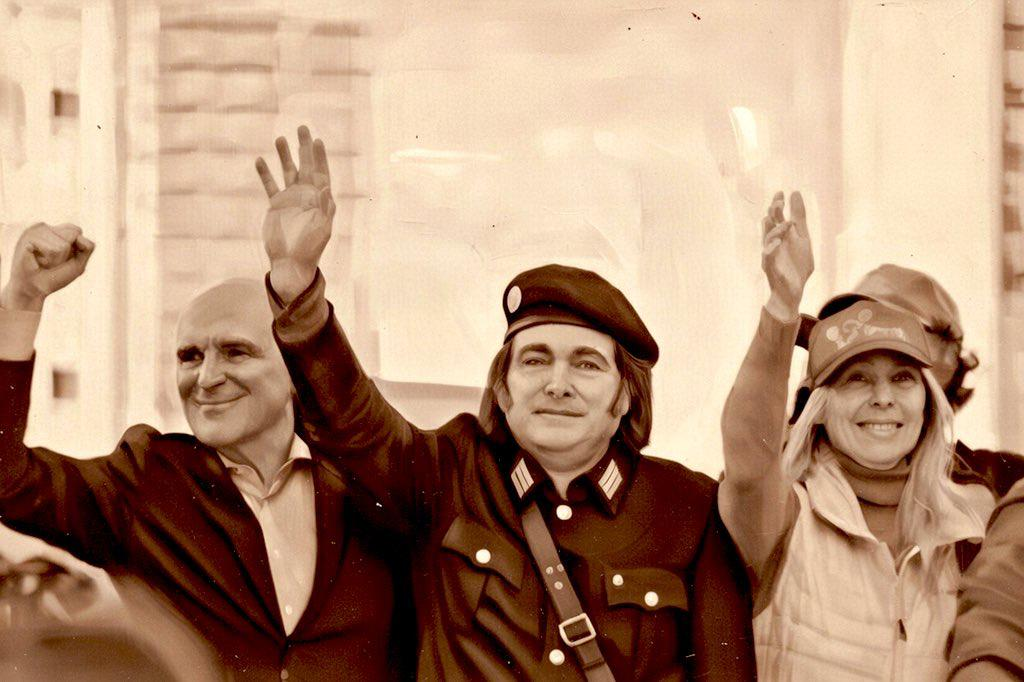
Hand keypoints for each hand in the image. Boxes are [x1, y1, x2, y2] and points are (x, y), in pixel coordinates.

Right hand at [0, 223, 94, 311]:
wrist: (34, 290)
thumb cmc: (55, 276)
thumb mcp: (78, 263)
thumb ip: (87, 247)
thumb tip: (79, 235)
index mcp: (54, 230)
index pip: (76, 230)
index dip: (75, 248)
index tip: (62, 258)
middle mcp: (43, 227)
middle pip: (73, 235)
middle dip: (67, 254)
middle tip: (52, 261)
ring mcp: (34, 232)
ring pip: (63, 246)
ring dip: (57, 260)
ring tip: (44, 262)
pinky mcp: (28, 239)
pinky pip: (52, 251)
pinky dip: (48, 261)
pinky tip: (36, 262)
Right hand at [256, 125, 334, 303]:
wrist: (291, 262)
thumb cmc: (310, 248)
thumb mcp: (321, 229)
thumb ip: (323, 208)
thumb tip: (326, 187)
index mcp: (321, 200)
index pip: (322, 173)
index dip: (320, 157)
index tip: (317, 141)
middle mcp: (307, 196)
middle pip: (306, 166)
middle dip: (304, 147)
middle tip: (302, 127)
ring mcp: (291, 199)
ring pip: (288, 171)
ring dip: (284, 155)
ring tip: (280, 138)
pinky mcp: (276, 205)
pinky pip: (270, 185)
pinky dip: (265, 173)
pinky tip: (260, 159)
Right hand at [761, 191, 812, 321]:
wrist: (794, 292)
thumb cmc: (796, 266)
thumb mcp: (803, 238)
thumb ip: (800, 218)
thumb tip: (796, 193)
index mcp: (781, 236)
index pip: (777, 217)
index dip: (777, 205)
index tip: (781, 192)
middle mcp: (773, 244)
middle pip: (770, 225)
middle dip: (773, 213)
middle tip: (778, 202)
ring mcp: (770, 256)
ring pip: (767, 239)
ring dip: (774, 229)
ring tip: (784, 222)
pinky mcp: (771, 268)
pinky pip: (767, 257)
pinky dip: (771, 249)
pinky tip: (778, 242)